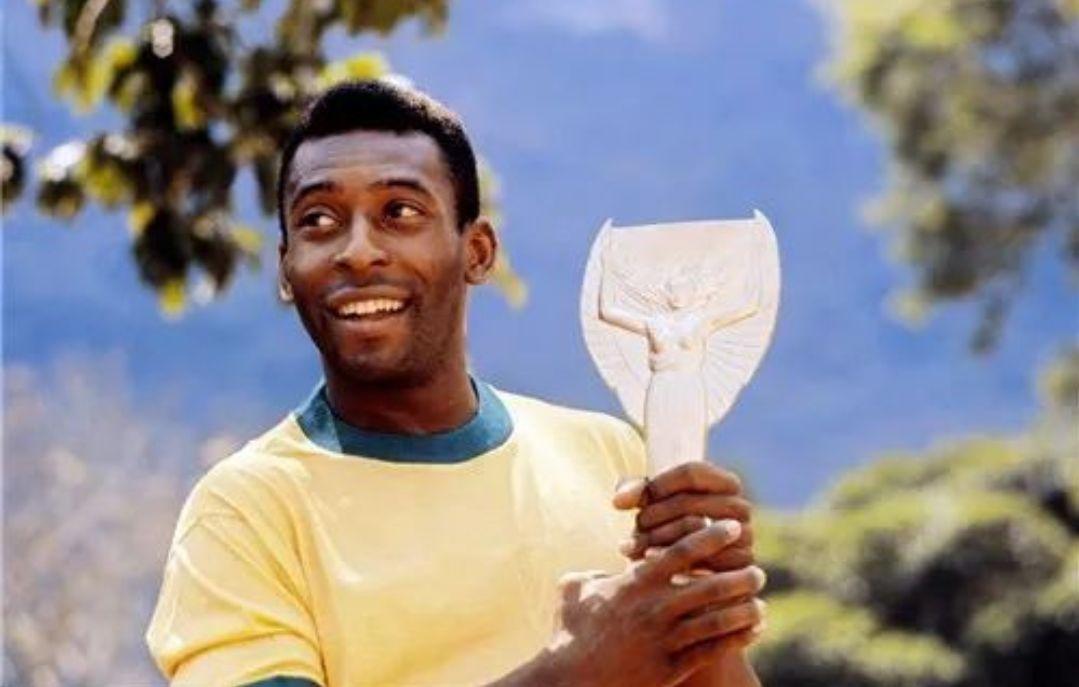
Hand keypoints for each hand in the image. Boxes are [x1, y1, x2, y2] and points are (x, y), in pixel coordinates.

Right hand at [541, 522, 764, 686]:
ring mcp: (666, 639)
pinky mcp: (672, 667)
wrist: (572, 682)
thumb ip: (591, 573)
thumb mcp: (573, 591)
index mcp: (636, 583)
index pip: (681, 551)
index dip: (711, 536)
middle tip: (756, 570)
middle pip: (711, 585)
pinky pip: (714, 649)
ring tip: (760, 600)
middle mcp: (656, 608)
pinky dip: (739, 637)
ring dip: (745, 607)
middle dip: (739, 575)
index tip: (732, 527)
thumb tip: (599, 568)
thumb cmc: (570, 634)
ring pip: (719, 619)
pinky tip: (755, 628)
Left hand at [614, 462, 754, 571]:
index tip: (637, 499)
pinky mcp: (739, 568)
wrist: (679, 568)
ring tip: (633, 545)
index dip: (658, 484)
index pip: (691, 472)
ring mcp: (744, 538)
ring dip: (658, 537)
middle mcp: (741, 508)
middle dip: (655, 514)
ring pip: (696, 530)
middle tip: (635, 525)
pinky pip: (703, 560)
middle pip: (691, 502)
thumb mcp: (648, 504)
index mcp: (726, 483)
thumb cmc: (663, 525)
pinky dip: (671, 559)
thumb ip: (633, 492)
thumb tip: (619, 500)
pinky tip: (647, 561)